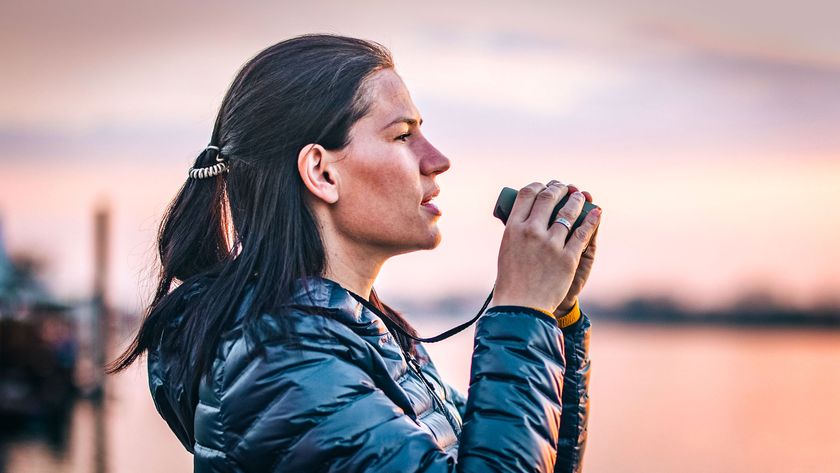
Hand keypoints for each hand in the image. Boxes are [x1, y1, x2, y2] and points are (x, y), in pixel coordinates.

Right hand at [490, 181, 600, 312]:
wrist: (523, 306)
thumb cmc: (512, 279)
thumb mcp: (507, 250)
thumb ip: (517, 231)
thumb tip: (527, 214)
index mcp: (513, 228)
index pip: (526, 195)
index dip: (538, 186)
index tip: (544, 185)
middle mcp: (531, 232)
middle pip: (548, 198)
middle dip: (559, 188)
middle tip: (564, 187)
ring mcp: (551, 244)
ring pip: (568, 212)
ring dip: (577, 200)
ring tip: (581, 196)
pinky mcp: (567, 258)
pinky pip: (583, 233)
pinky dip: (592, 220)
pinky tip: (597, 212)